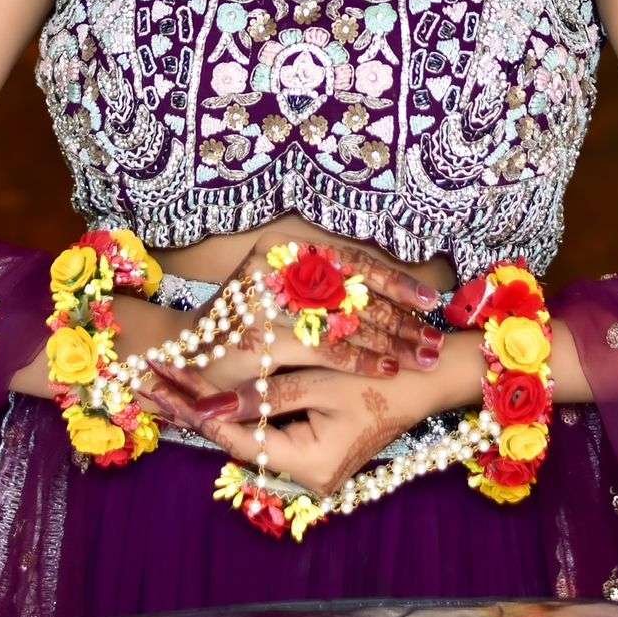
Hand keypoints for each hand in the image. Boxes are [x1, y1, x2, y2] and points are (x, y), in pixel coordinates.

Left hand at [139, 357, 449, 499]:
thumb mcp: (320, 381)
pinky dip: (242, 409)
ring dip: (212, 409)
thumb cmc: (380, 378)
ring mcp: (311, 467)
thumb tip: (208, 409)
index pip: (235, 439)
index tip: (157, 384)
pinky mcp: (315, 450)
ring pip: (249, 436)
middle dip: (192, 408)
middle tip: (146, 381)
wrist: (427, 382)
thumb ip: (264, 397)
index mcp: (308, 466)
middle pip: (236, 440)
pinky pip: (269, 430)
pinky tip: (209, 392)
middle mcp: (306, 478)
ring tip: (165, 382)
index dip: (194, 412)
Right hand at [175, 229, 446, 387]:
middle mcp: (275, 264)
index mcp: (284, 248)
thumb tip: (386, 296)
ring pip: (345, 318)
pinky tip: (385, 368)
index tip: (431, 300)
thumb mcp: (282, 296)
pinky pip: (323, 345)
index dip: (395, 281)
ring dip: (389, 341)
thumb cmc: (241, 328)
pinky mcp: (261, 334)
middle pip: (355, 291)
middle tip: (435, 338)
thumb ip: (321, 290)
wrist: (183, 352)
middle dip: (401, 318)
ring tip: (423, 356)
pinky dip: (358, 358)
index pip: (352, 262)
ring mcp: (267, 297)